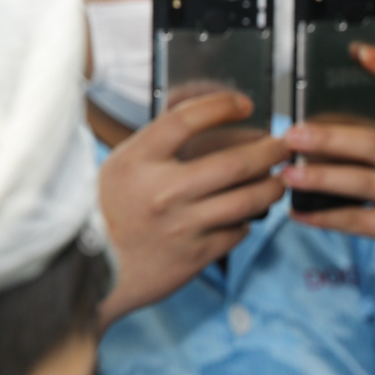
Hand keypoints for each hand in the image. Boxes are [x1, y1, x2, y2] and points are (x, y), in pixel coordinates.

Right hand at [95, 92, 289, 327]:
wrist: (89, 269)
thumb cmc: (107, 212)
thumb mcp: (121, 166)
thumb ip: (159, 145)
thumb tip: (209, 119)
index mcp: (138, 160)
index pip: (187, 119)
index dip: (222, 106)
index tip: (245, 104)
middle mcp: (162, 191)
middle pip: (235, 162)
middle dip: (270, 151)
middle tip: (286, 145)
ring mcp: (182, 225)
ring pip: (248, 199)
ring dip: (272, 187)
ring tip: (280, 180)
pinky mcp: (196, 254)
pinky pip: (238, 231)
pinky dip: (248, 220)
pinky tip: (248, 214)